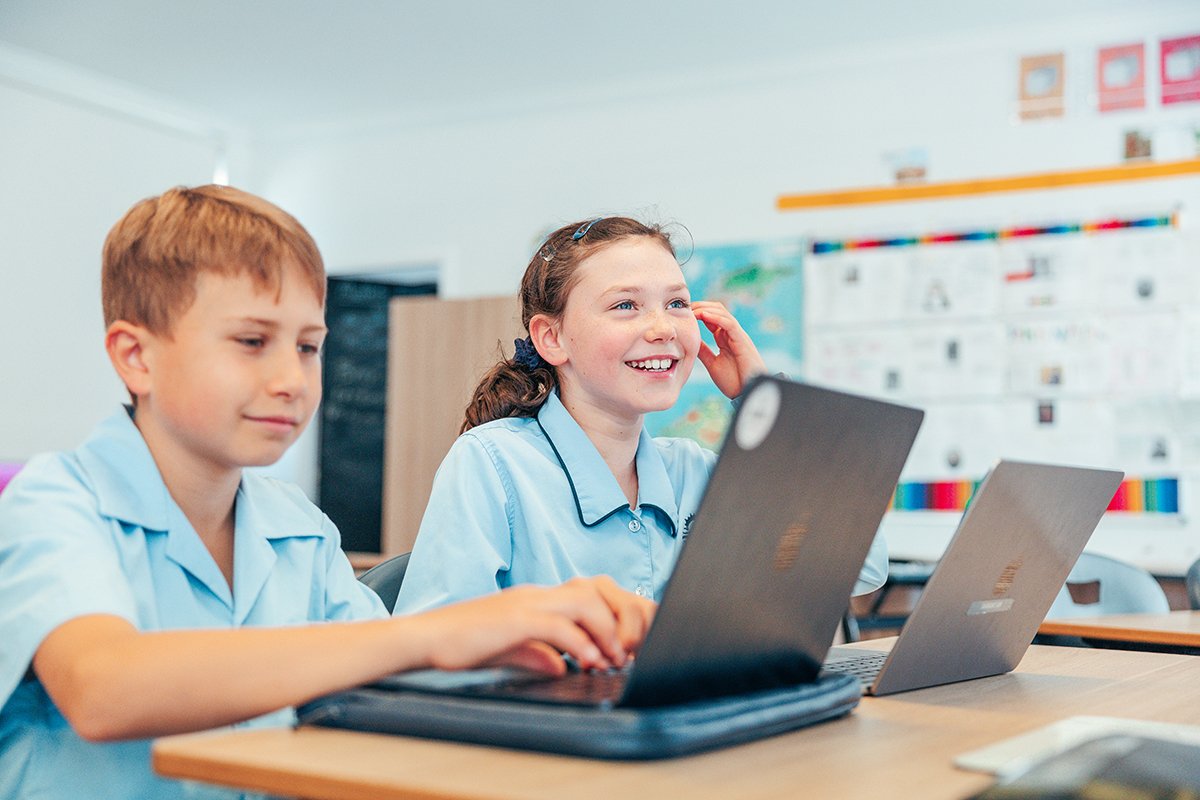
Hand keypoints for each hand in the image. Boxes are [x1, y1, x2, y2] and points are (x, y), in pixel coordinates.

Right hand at [414, 576, 655, 674]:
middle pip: (597, 589)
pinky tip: (588, 662)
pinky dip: (580, 643)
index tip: (630, 644)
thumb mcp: (509, 649)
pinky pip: (558, 625)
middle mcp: (537, 594)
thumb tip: (561, 666)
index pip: (591, 593)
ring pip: (585, 601)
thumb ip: (538, 653)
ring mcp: (526, 603)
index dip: (618, 614)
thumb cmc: (462, 644)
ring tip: (615, 658)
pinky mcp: (514, 619)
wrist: (424, 638)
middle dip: (622, 618)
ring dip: (607, 631)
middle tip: (631, 650)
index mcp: (538, 599)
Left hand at [692, 301, 766, 398]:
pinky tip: (703, 315)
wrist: (747, 393)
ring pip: (723, 313)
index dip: (697, 313)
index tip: (682, 313)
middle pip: (717, 310)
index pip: (711, 318)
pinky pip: (729, 323)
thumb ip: (704, 352)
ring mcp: (737, 336)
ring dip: (706, 309)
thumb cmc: (734, 381)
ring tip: (692, 309)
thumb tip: (690, 342)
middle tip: (684, 307)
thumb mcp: (713, 364)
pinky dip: (716, 317)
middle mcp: (731, 334)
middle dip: (700, 306)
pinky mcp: (742, 340)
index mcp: (724, 339)